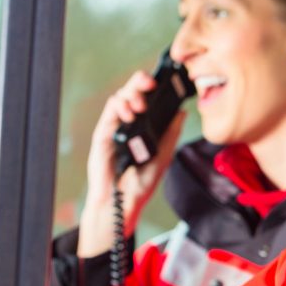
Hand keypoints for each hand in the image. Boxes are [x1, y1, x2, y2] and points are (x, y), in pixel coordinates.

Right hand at [77, 70, 185, 257]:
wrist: (123, 204)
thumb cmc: (140, 184)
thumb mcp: (164, 156)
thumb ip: (171, 133)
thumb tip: (182, 111)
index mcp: (143, 127)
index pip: (146, 98)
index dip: (153, 87)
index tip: (164, 83)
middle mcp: (128, 124)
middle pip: (131, 92)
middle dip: (140, 82)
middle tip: (150, 83)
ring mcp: (114, 129)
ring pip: (118, 98)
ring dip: (130, 95)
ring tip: (139, 106)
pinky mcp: (103, 136)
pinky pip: (108, 114)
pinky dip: (118, 107)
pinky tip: (127, 113)